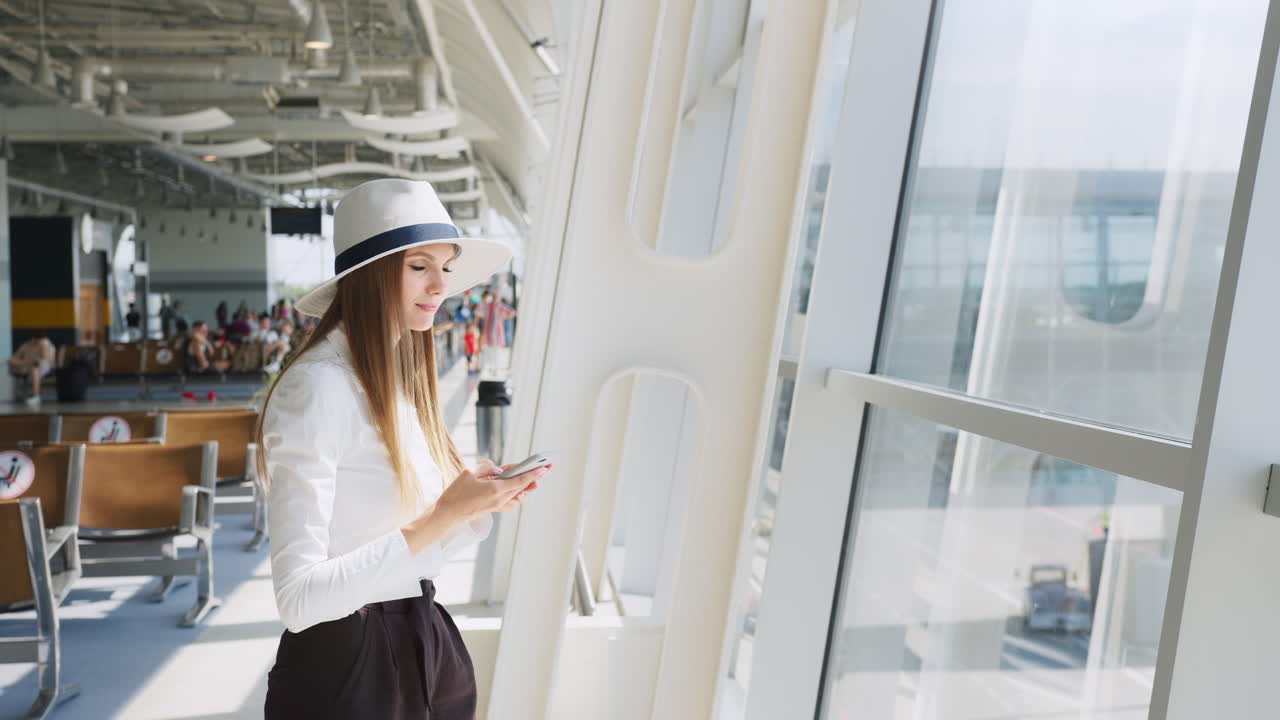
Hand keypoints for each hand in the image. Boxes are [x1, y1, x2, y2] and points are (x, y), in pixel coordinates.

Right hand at [436, 457, 550, 522]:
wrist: (447, 515)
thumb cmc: (456, 493)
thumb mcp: (469, 473)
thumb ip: (487, 467)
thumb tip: (500, 469)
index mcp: (496, 489)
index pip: (520, 479)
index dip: (534, 473)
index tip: (546, 468)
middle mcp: (500, 499)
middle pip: (522, 486)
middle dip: (534, 478)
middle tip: (545, 469)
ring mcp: (498, 505)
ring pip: (518, 494)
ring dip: (524, 486)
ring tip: (530, 479)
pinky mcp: (493, 509)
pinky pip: (510, 501)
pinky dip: (514, 494)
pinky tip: (511, 488)